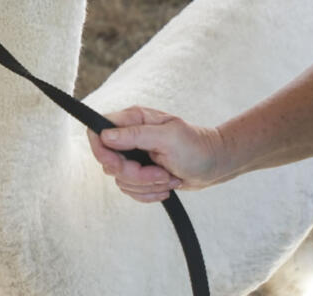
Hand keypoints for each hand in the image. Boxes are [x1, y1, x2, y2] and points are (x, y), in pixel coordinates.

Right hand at [87, 106, 225, 202]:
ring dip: (146, 184)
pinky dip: (148, 193)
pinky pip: (130, 190)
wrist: (215, 165)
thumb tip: (105, 135)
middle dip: (134, 174)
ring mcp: (133, 156)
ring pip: (119, 179)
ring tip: (169, 177)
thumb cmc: (197, 147)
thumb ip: (135, 135)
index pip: (97, 131)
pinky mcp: (139, 173)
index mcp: (133, 120)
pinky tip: (166, 186)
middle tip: (160, 173)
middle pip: (108, 161)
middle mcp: (128, 137)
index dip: (101, 151)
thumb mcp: (168, 138)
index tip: (119, 164)